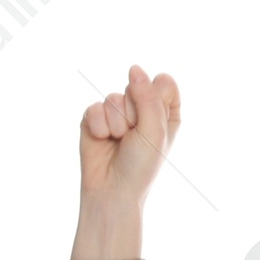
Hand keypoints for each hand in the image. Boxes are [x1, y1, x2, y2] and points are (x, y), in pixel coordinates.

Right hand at [78, 64, 181, 203]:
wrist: (111, 191)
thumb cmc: (140, 166)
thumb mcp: (154, 131)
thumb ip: (148, 97)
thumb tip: (135, 68)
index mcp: (164, 114)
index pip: (164, 84)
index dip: (157, 99)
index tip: (154, 122)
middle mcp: (141, 110)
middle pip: (137, 86)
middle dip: (134, 113)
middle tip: (133, 138)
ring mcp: (117, 113)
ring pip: (113, 97)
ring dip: (116, 123)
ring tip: (117, 142)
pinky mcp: (95, 118)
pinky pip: (94, 107)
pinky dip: (98, 126)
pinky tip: (101, 140)